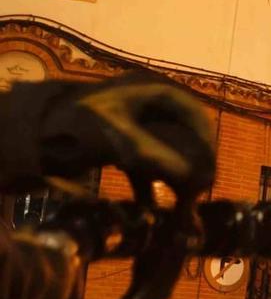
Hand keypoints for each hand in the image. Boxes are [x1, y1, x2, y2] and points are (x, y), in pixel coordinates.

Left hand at [7, 74, 214, 197]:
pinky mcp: (116, 142)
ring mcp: (131, 123)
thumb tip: (202, 179)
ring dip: (171, 180)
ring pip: (164, 152)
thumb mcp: (123, 141)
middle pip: (182, 135)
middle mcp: (146, 103)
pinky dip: (147, 185)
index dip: (207, 143)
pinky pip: (142, 163)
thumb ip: (163, 159)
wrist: (30, 132)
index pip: (194, 114)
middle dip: (191, 166)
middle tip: (198, 192)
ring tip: (180, 205)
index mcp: (151, 90)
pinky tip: (149, 208)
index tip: (211, 170)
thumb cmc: (77, 127)